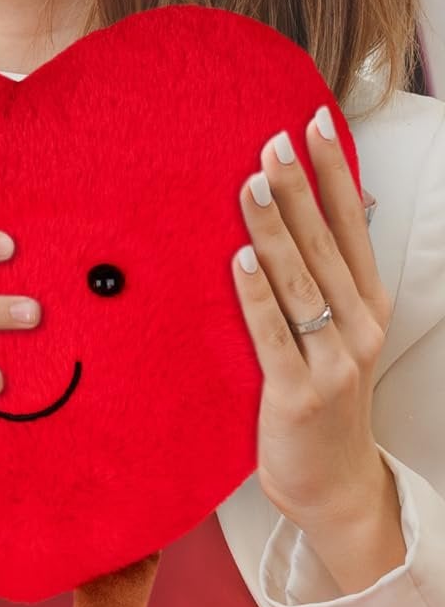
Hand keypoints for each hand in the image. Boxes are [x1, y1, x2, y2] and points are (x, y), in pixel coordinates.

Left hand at [232, 106, 392, 530]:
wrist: (333, 484)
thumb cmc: (321, 398)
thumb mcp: (333, 334)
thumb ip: (319, 282)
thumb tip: (298, 215)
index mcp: (366, 304)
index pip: (352, 223)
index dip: (336, 171)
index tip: (316, 122)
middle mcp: (358, 325)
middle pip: (326, 243)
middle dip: (299, 187)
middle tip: (272, 138)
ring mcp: (332, 360)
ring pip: (299, 281)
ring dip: (273, 229)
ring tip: (249, 182)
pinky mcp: (297, 393)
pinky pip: (273, 335)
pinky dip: (256, 295)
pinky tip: (238, 259)